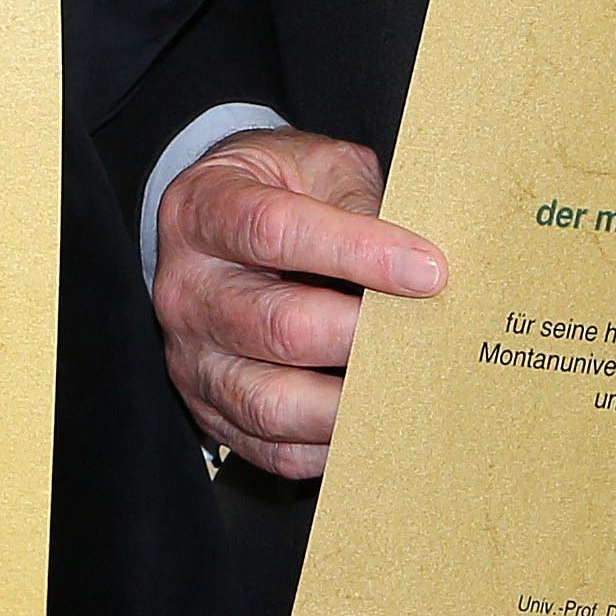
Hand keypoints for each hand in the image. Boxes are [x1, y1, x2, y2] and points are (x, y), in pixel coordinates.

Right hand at [151, 128, 442, 481]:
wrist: (216, 226)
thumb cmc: (276, 191)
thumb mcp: (313, 166)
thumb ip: (359, 201)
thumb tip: (422, 261)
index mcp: (205, 212)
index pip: (276, 232)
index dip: (357, 252)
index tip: (428, 271)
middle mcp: (188, 290)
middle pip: (278, 327)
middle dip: (363, 337)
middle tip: (427, 337)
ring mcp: (193, 358)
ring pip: (273, 402)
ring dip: (351, 402)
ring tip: (406, 387)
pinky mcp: (210, 410)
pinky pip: (273, 449)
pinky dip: (331, 445)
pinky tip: (373, 420)